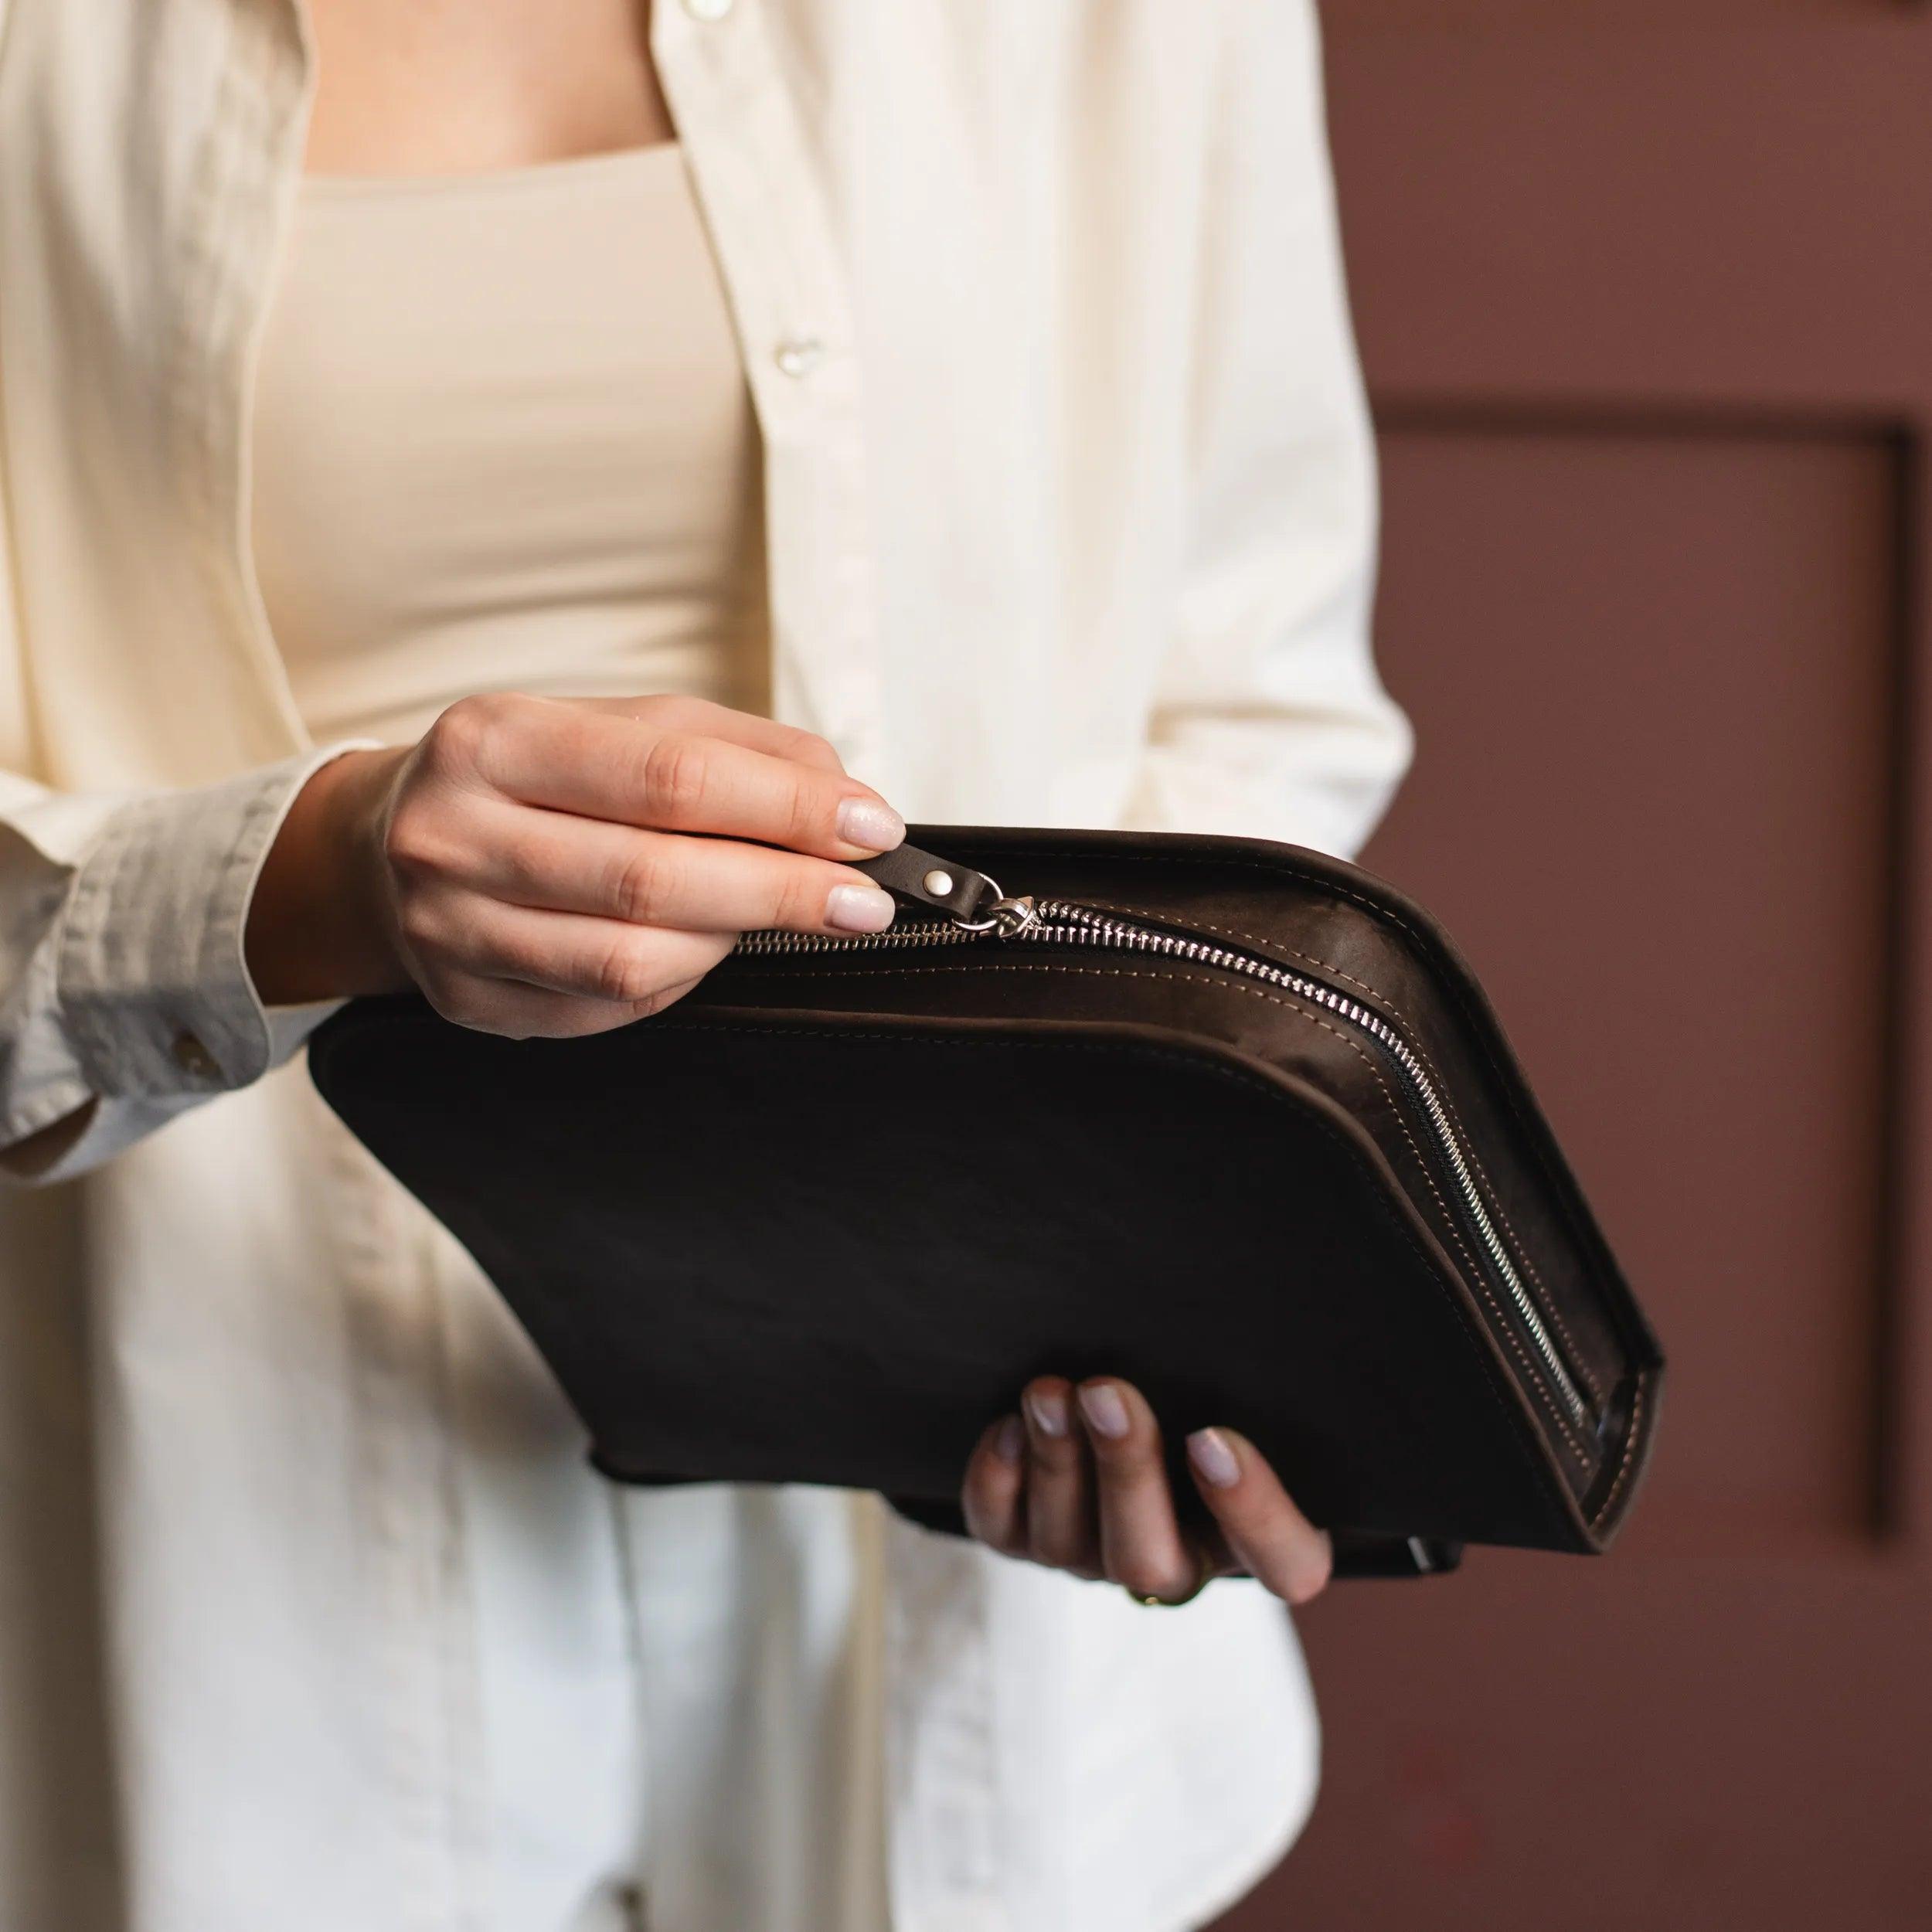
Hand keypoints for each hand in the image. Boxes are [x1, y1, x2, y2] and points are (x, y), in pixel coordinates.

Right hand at [245, 693, 905, 1031]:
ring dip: (734, 940)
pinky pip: (610, 1007)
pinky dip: (679, 978)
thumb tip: (844, 797)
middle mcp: (455, 835)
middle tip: (865, 899)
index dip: (785, 811)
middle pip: (653, 879)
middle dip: (784, 891)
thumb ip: (735, 749)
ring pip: (632, 959)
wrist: (390, 842)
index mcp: (494, 740)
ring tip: (782, 914)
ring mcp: (453, 930)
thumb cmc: (531, 776)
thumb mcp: (620, 727)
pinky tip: (701, 945)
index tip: (872, 828)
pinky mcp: (470, 1003)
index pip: (669, 779)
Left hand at [960, 1375, 1332, 1606]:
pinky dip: (998, 1482)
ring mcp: (1095, 1559)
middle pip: (1150, 1561)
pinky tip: (1008, 1425)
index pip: (1282, 1561)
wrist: (1149, 1394)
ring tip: (1048, 1392)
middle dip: (1124, 1472)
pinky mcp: (1030, 1538)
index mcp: (1261, 1541)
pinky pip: (1004, 1532)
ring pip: (1069, 1544)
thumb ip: (1260, 1378)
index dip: (1253, 1512)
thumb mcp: (1257, 1390)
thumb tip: (1280, 1300)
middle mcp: (1176, 1563)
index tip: (1214, 1437)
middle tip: (1107, 1393)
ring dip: (1056, 1463)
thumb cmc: (1223, 1390)